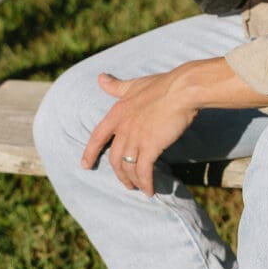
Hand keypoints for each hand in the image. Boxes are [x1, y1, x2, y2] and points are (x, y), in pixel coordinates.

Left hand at [81, 70, 197, 195]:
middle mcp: (123, 128)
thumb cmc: (162, 85)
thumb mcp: (134, 84)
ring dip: (133, 181)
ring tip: (140, 188)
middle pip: (114, 158)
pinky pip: (144, 171)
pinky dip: (146, 183)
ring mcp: (136, 138)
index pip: (98, 136)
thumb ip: (116, 86)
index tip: (85, 165)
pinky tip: (150, 190)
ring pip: (128, 167)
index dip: (90, 152)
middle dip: (119, 174)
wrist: (182, 90)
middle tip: (126, 183)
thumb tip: (100, 78)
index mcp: (117, 113)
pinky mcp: (151, 146)